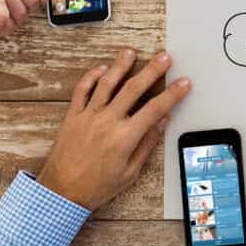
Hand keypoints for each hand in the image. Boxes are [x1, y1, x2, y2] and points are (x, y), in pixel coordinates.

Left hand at [37, 49, 191, 210]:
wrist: (62, 192)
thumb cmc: (96, 187)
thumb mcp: (130, 172)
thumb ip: (146, 145)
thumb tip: (161, 123)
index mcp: (125, 137)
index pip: (155, 109)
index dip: (172, 94)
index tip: (183, 83)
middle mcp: (107, 121)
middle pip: (134, 88)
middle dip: (152, 70)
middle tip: (164, 57)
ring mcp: (88, 116)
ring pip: (107, 83)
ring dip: (121, 66)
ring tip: (130, 53)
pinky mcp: (72, 116)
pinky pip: (82, 90)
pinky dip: (91, 77)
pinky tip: (101, 69)